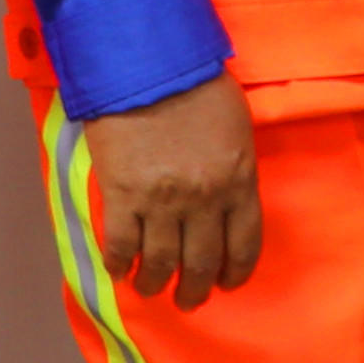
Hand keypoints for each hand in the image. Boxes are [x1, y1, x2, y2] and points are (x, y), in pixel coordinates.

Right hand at [84, 76, 263, 304]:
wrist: (147, 62)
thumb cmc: (195, 82)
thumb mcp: (236, 125)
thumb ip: (234, 166)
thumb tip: (228, 195)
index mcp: (238, 181)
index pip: (244, 245)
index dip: (234, 272)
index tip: (225, 283)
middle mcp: (204, 200)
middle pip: (201, 262)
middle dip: (195, 290)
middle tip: (188, 300)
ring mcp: (162, 201)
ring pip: (161, 262)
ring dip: (155, 284)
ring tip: (150, 289)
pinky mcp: (123, 196)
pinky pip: (121, 245)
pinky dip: (120, 265)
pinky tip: (119, 271)